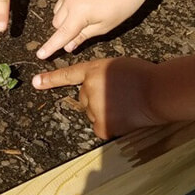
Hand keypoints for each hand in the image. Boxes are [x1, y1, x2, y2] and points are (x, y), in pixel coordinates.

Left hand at [32, 57, 160, 138]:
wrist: (158, 91)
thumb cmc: (143, 76)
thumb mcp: (116, 67)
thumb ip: (100, 75)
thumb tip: (95, 89)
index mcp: (93, 71)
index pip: (68, 75)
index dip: (51, 79)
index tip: (36, 82)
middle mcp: (89, 88)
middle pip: (84, 98)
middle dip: (97, 98)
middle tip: (119, 95)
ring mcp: (94, 108)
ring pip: (92, 113)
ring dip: (104, 112)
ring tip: (125, 105)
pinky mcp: (102, 125)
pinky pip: (100, 127)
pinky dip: (110, 125)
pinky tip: (124, 117)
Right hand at [36, 0, 144, 59]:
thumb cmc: (121, 6)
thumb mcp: (104, 27)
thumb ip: (82, 37)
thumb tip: (67, 47)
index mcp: (79, 12)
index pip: (61, 34)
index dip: (51, 47)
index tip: (40, 55)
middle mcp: (70, 0)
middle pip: (56, 24)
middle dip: (63, 32)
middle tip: (81, 32)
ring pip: (57, 13)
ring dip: (64, 20)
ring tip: (84, 19)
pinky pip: (62, 2)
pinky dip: (67, 9)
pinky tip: (83, 8)